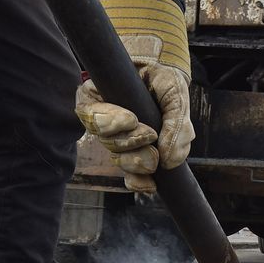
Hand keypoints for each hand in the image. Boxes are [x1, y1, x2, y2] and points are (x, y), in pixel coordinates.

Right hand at [74, 0, 194, 193]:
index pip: (89, 112)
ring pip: (118, 158)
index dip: (107, 120)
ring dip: (136, 161)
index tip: (132, 119)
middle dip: (129, 142)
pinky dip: (138, 182)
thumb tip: (169, 161)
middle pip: (105, 140)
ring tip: (155, 157)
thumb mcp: (172, 87)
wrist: (169, 79)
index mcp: (99, 96)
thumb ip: (175, 119)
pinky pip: (128, 175)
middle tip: (151, 136)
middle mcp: (103, 120)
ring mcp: (117, 140)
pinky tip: (150, 185)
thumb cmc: (164, 77)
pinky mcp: (132, 156)